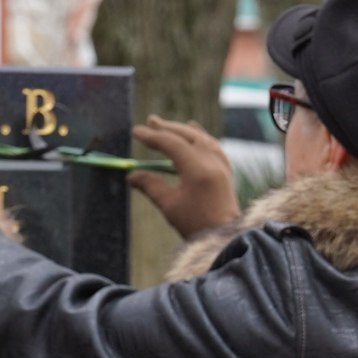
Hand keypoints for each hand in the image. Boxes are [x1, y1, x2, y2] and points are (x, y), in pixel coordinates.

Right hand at [127, 116, 240, 238]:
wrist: (225, 237)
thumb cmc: (196, 225)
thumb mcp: (169, 205)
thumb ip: (150, 185)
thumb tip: (131, 175)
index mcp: (197, 168)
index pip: (171, 143)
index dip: (152, 137)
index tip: (136, 132)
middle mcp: (211, 161)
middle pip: (187, 135)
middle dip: (167, 128)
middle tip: (150, 121)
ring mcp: (221, 164)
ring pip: (201, 138)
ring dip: (183, 130)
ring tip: (168, 126)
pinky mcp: (225, 170)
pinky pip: (212, 145)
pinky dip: (200, 137)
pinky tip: (195, 135)